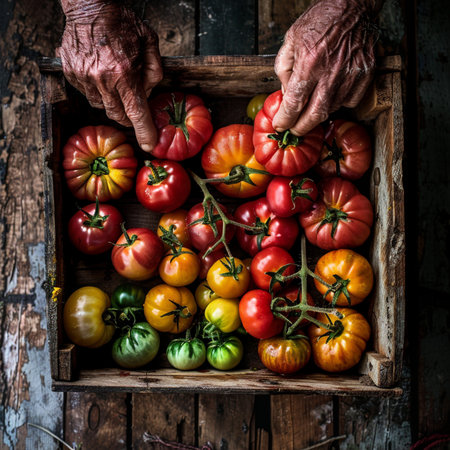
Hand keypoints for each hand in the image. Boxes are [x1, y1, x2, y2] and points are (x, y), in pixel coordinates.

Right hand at [58, 1, 162, 151]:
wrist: (89, 5)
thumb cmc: (121, 22)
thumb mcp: (150, 43)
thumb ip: (154, 72)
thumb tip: (148, 94)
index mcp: (124, 73)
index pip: (136, 113)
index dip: (144, 132)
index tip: (149, 144)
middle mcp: (102, 79)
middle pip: (118, 115)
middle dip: (128, 115)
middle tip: (132, 102)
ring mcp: (84, 77)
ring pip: (102, 106)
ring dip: (112, 101)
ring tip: (114, 80)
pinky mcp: (71, 74)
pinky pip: (87, 94)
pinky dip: (97, 90)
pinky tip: (100, 73)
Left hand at [273, 0, 378, 135]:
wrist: (352, 6)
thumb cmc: (321, 21)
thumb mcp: (290, 40)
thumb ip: (283, 70)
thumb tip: (286, 95)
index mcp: (309, 64)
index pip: (293, 104)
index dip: (284, 119)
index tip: (280, 125)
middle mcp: (330, 74)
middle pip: (314, 116)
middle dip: (301, 127)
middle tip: (294, 129)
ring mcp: (350, 77)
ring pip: (331, 110)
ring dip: (318, 113)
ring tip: (311, 107)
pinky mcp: (364, 76)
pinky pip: (349, 102)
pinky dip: (337, 103)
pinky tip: (330, 93)